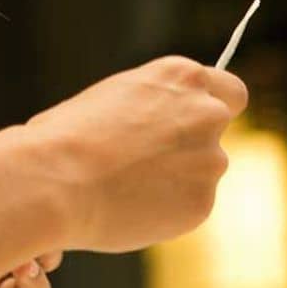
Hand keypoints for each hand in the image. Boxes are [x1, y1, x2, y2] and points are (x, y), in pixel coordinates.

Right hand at [22, 55, 247, 254]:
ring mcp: (209, 159)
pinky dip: (166, 210)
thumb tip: (154, 134)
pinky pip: (189, 207)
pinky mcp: (203, 202)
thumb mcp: (114, 98)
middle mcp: (205, 112)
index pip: (230, 92)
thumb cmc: (65, 136)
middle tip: (151, 162)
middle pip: (218, 133)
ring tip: (125, 187)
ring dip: (177, 180)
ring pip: (203, 173)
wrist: (56, 180)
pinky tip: (128, 206)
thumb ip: (150, 109)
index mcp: (181, 76)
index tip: (193, 124)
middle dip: (193, 146)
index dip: (212, 108)